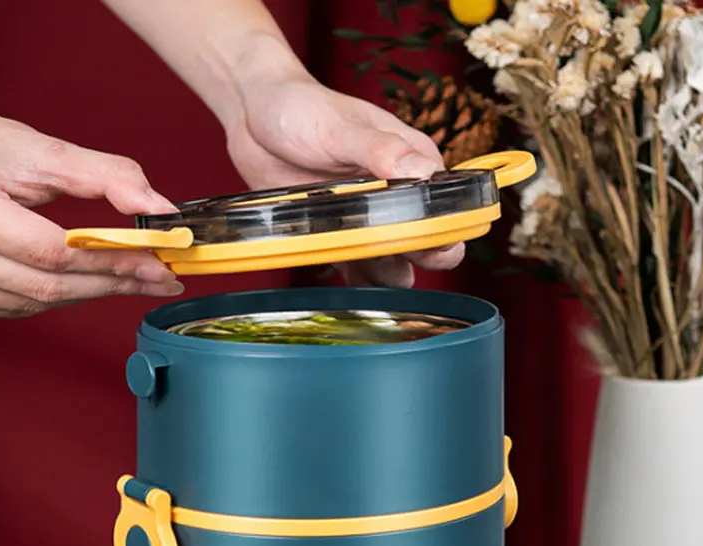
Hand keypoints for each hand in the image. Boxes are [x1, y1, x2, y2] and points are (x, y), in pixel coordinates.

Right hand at [0, 99, 182, 316]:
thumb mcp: (42, 148)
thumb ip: (108, 176)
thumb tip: (160, 209)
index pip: (55, 253)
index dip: (114, 262)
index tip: (161, 264)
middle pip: (49, 287)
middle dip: (113, 283)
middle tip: (159, 278)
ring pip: (37, 303)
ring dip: (87, 291)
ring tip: (123, 274)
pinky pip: (17, 306)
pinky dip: (52, 295)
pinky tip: (72, 278)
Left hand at [227, 75, 464, 287]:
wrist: (252, 114)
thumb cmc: (300, 107)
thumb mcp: (340, 127)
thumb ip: (381, 150)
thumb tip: (425, 172)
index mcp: (413, 163)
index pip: (449, 206)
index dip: (447, 230)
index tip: (428, 241)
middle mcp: (398, 194)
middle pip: (429, 244)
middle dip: (418, 257)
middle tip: (388, 252)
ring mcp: (369, 219)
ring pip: (395, 264)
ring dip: (385, 273)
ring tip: (360, 260)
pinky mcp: (341, 237)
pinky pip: (358, 271)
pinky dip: (357, 281)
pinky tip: (346, 275)